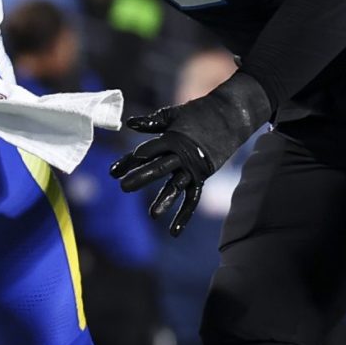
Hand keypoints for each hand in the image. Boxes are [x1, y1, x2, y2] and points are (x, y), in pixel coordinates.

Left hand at [111, 71, 270, 235]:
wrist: (232, 114)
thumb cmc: (199, 112)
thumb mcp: (173, 114)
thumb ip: (152, 122)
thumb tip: (130, 123)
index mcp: (172, 138)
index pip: (146, 152)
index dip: (129, 161)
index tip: (113, 171)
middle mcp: (182, 155)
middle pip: (158, 167)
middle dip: (140, 177)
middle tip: (123, 187)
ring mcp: (193, 167)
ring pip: (176, 186)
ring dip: (164, 200)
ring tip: (152, 215)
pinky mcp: (202, 177)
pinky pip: (192, 198)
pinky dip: (184, 216)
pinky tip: (173, 232)